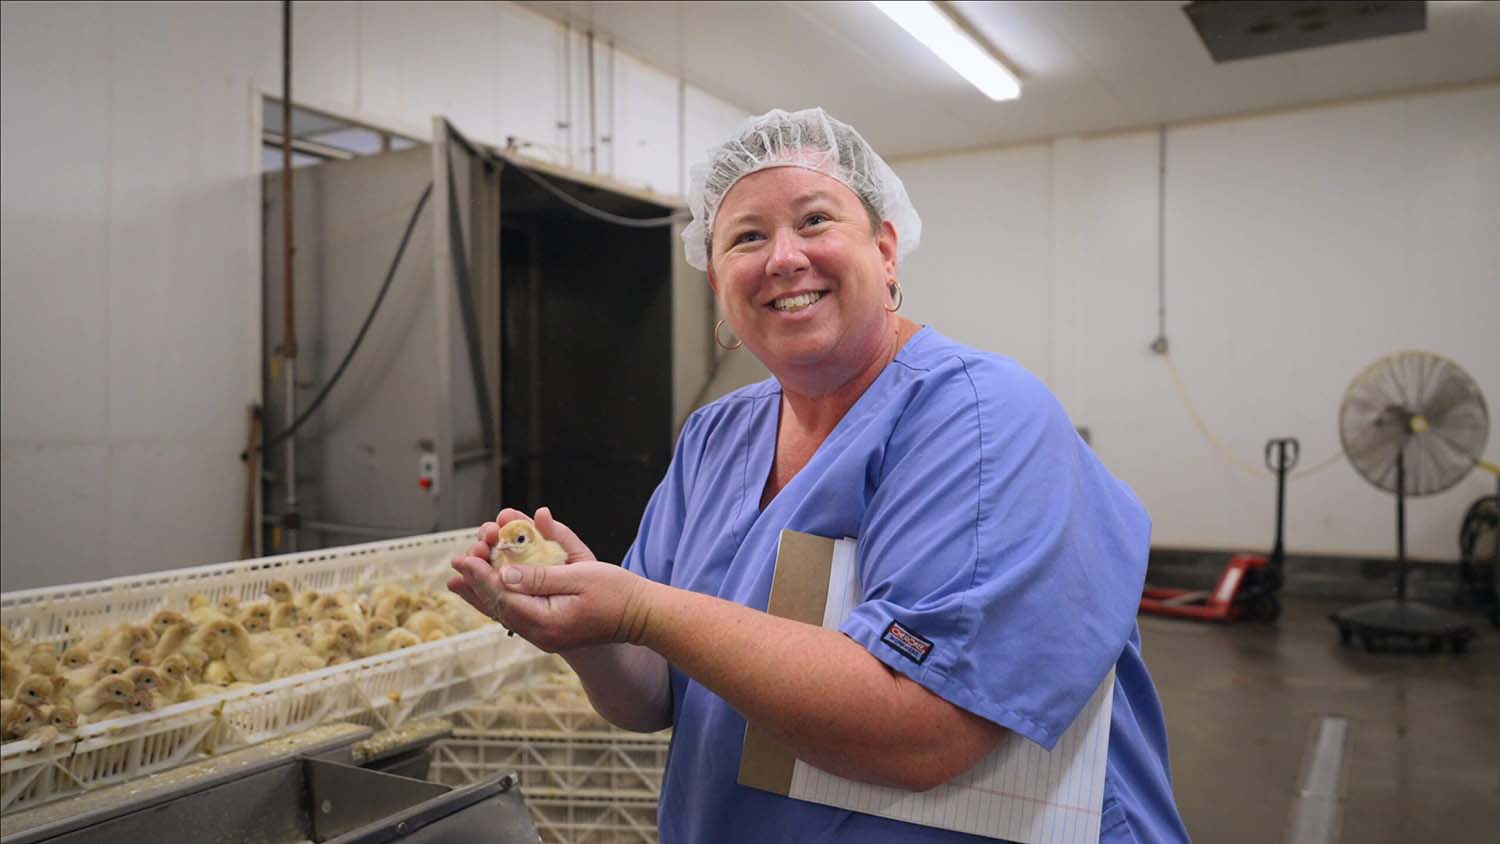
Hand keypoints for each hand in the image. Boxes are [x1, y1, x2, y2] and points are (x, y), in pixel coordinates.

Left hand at [447, 507, 601, 629]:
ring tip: (460, 578)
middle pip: (499, 606)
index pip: (503, 596)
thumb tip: (505, 572)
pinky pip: (517, 614)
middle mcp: (542, 634)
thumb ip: (540, 575)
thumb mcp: (579, 576)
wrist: (642, 616)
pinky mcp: (551, 631)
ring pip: (505, 611)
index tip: (463, 556)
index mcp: (547, 622)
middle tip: (458, 559)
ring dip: (484, 591)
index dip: (480, 574)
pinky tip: (489, 591)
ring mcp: (546, 636)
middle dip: (477, 580)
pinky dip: (500, 599)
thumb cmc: (616, 592)